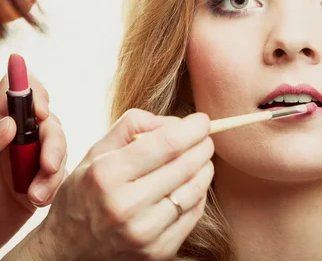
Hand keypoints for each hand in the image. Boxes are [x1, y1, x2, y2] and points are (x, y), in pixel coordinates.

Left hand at [0, 71, 66, 246]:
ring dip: (53, 169)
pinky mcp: (39, 181)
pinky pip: (58, 175)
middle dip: (52, 141)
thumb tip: (10, 123)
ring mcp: (28, 158)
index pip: (16, 91)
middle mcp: (14, 137)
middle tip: (47, 165)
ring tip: (37, 194)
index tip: (40, 112)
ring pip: (57, 147)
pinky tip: (39, 199)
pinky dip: (53, 186)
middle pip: (46, 121)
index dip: (34, 93)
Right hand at [25, 109, 213, 260]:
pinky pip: (194, 213)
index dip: (193, 128)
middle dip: (203, 145)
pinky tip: (191, 184)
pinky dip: (199, 193)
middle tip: (205, 138)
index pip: (166, 144)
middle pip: (186, 165)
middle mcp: (125, 205)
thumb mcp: (96, 152)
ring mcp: (144, 232)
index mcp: (107, 174)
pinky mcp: (159, 251)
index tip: (202, 120)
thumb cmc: (86, 192)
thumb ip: (133, 126)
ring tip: (201, 159)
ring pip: (195, 189)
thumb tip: (177, 122)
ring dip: (205, 168)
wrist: (68, 249)